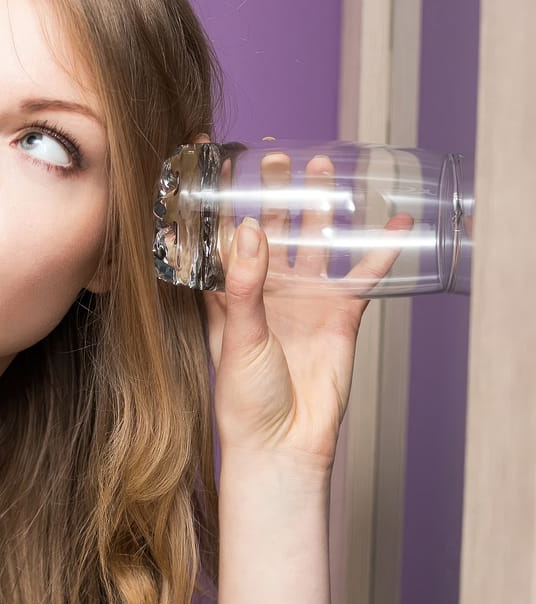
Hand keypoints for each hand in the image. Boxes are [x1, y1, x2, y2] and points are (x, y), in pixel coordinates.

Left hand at [204, 153, 410, 468]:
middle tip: (273, 157)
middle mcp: (263, 293)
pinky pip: (361, 275)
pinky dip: (379, 252)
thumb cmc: (245, 402)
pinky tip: (392, 226)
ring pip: (313, 244)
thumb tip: (251, 232)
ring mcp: (303, 301)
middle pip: (269, 231)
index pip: (218, 241)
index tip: (212, 168)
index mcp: (225, 297)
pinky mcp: (339, 315)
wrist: (283, 446)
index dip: (215, 207)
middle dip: (271, 195)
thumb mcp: (237, 339)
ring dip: (318, 210)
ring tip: (322, 171)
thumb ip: (244, 287)